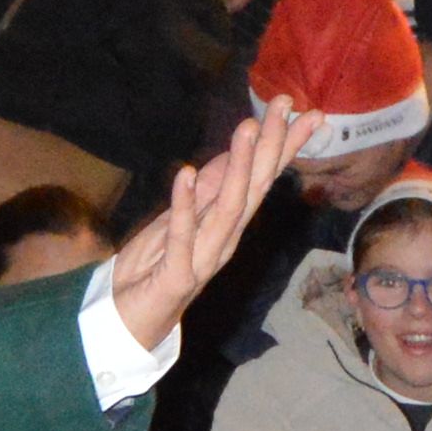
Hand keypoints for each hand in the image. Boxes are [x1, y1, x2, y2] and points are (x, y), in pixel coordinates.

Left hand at [97, 104, 307, 353]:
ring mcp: (203, 258)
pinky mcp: (176, 275)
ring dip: (238, 168)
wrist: (128, 325)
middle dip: (270, 145)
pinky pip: (181, 236)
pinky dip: (185, 205)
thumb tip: (228, 157)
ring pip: (228, 208)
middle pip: (254, 187)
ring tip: (247, 129)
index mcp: (226, 225)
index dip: (282, 146)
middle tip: (284, 105)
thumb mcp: (179, 220)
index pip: (261, 179)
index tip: (303, 110)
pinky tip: (187, 174)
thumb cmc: (154, 271)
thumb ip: (206, 193)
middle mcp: (224, 240)